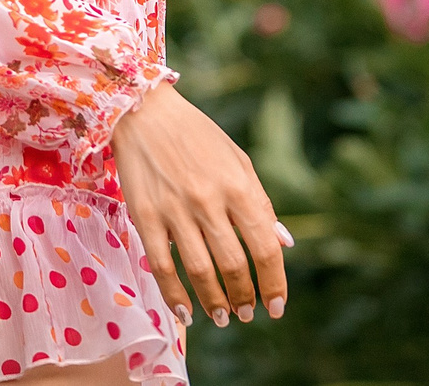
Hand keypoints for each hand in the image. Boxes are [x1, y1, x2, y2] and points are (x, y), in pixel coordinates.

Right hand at [110, 79, 287, 328]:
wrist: (144, 111)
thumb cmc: (197, 136)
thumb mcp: (238, 160)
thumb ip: (260, 203)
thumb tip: (283, 244)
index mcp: (238, 185)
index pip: (265, 247)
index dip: (274, 283)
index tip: (277, 306)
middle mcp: (209, 200)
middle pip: (234, 265)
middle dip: (244, 297)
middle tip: (247, 313)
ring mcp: (175, 209)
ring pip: (200, 272)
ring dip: (215, 302)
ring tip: (222, 316)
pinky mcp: (145, 215)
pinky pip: (161, 266)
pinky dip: (175, 296)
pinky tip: (186, 313)